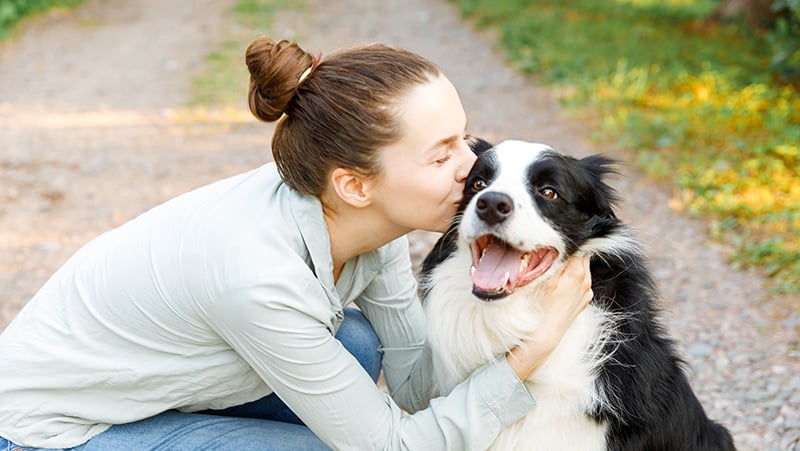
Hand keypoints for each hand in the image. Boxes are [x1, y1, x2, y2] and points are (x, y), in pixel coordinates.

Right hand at [505, 255, 593, 379]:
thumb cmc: (541, 307)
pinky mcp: (584, 300)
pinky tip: (560, 286)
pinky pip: (581, 282)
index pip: (576, 247)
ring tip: (556, 274)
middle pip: (581, 257)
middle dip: (568, 255)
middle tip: (552, 259)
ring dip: (570, 267)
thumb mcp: (545, 279)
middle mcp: (586, 280)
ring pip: (581, 269)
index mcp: (578, 272)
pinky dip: (572, 280)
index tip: (553, 247)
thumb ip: (554, 260)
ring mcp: (587, 291)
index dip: (563, 245)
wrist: (546, 334)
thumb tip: (556, 245)